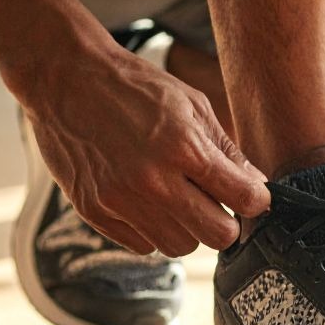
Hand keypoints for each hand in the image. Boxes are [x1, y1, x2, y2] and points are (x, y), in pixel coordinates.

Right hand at [24, 43, 270, 255]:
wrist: (66, 79)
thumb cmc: (135, 88)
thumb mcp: (193, 105)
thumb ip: (226, 151)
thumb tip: (257, 187)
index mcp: (184, 147)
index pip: (244, 199)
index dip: (257, 201)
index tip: (253, 197)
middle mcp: (153, 180)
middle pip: (217, 236)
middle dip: (227, 223)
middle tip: (218, 204)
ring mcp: (120, 200)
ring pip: (179, 246)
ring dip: (188, 229)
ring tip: (179, 199)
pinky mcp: (94, 212)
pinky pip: (142, 245)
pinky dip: (152, 230)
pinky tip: (147, 201)